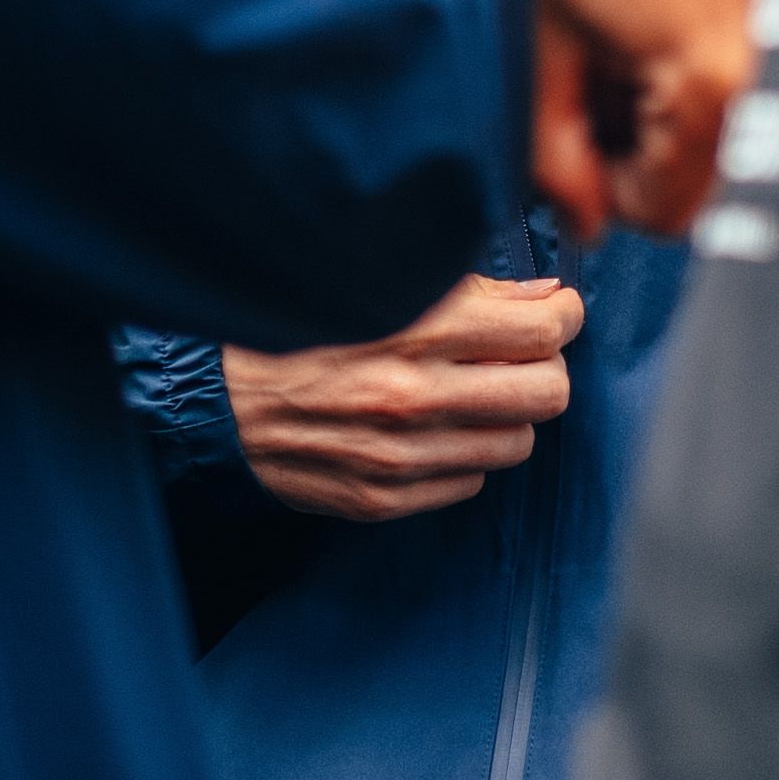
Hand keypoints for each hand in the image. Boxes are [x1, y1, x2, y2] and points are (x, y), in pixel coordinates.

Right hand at [228, 274, 579, 523]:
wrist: (215, 400)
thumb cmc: (295, 327)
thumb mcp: (374, 281)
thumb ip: (465, 290)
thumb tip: (541, 295)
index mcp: (416, 328)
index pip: (544, 329)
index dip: (563, 315)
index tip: (555, 310)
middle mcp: (415, 395)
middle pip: (550, 392)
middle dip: (547, 366)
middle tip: (525, 353)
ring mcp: (402, 455)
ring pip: (518, 442)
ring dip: (508, 415)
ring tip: (474, 391)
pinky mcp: (385, 498)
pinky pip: (470, 480)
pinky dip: (465, 452)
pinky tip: (433, 427)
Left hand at [449, 0, 778, 233]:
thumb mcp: (535, 34)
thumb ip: (558, 147)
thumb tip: (584, 214)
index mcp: (715, 72)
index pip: (680, 205)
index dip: (614, 189)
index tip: (577, 142)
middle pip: (726, 147)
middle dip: (655, 132)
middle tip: (591, 75)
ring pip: (753, 79)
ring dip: (688, 71)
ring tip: (621, 13)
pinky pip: (771, 6)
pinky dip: (717, 7)